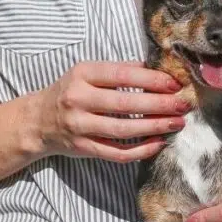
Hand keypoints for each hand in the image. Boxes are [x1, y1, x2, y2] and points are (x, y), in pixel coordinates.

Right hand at [31, 61, 190, 162]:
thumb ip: (118, 70)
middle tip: (183, 105)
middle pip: (126, 104)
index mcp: (82, 74)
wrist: (38, 120)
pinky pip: (117, 152)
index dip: (151, 79)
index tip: (174, 84)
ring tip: (177, 123)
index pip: (122, 75)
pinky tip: (158, 143)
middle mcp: (78, 99)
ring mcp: (79, 126)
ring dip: (154, 127)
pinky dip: (140, 150)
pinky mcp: (83, 148)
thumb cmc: (71, 91)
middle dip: (159, 104)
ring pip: (123, 130)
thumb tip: (158, 68)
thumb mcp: (87, 73)